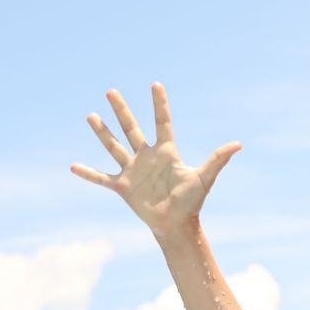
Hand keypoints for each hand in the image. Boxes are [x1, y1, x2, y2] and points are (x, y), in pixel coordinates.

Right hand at [70, 83, 238, 240]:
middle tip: (111, 91)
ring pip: (114, 146)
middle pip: (131, 128)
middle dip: (121, 110)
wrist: (177, 226)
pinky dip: (88, 173)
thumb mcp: (204, 178)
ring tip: (90, 116)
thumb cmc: (192, 202)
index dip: (159, 104)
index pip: (162, 122)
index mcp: (166, 152)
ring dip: (102, 132)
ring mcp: (133, 170)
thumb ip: (217, 159)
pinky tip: (72, 166)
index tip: (155, 84)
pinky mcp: (123, 187)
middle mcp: (147, 157)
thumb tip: (237, 145)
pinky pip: (102, 178)